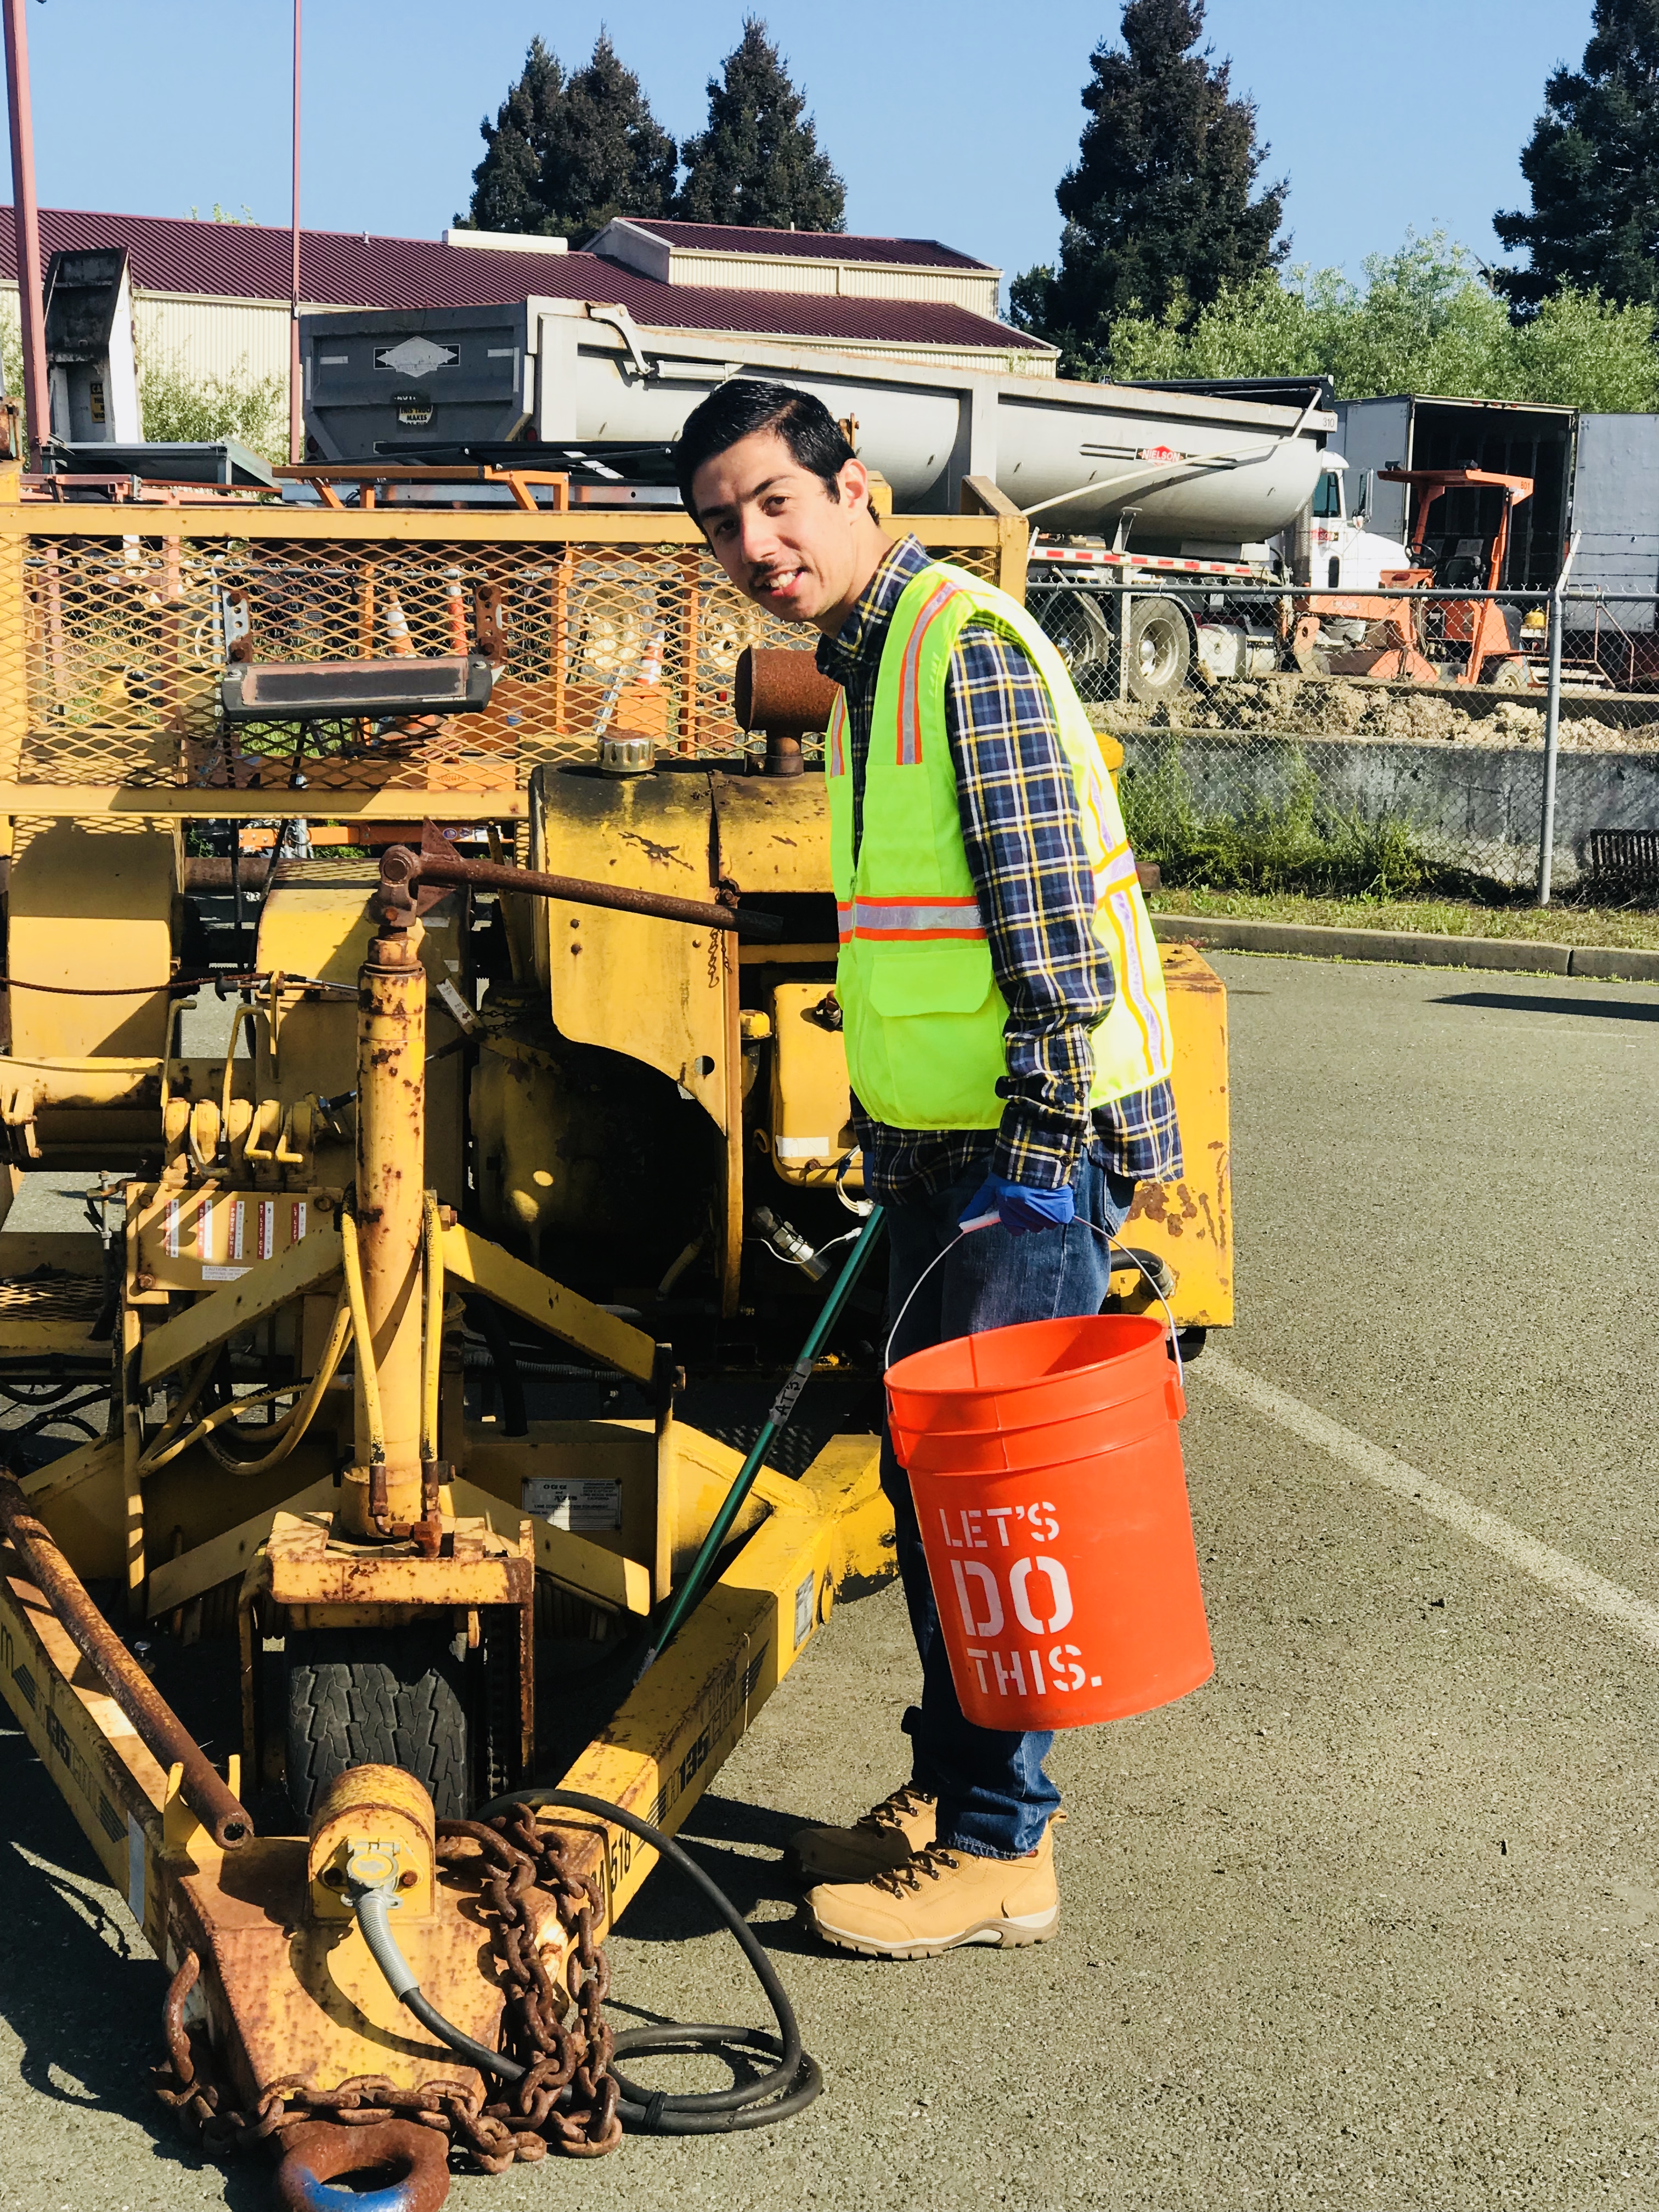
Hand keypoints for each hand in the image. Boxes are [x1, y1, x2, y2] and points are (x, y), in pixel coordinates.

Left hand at [959, 1172, 1076, 1238]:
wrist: (1040, 1149)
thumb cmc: (1012, 1166)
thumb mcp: (992, 1183)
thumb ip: (978, 1204)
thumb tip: (961, 1222)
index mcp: (1008, 1204)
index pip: (1014, 1229)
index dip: (1018, 1220)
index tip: (1022, 1209)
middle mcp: (1024, 1209)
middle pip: (1032, 1227)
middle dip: (1033, 1216)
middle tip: (1036, 1197)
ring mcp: (1044, 1210)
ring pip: (1047, 1224)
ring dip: (1048, 1213)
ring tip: (1047, 1195)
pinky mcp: (1061, 1208)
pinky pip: (1062, 1218)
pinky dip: (1062, 1210)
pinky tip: (1058, 1196)